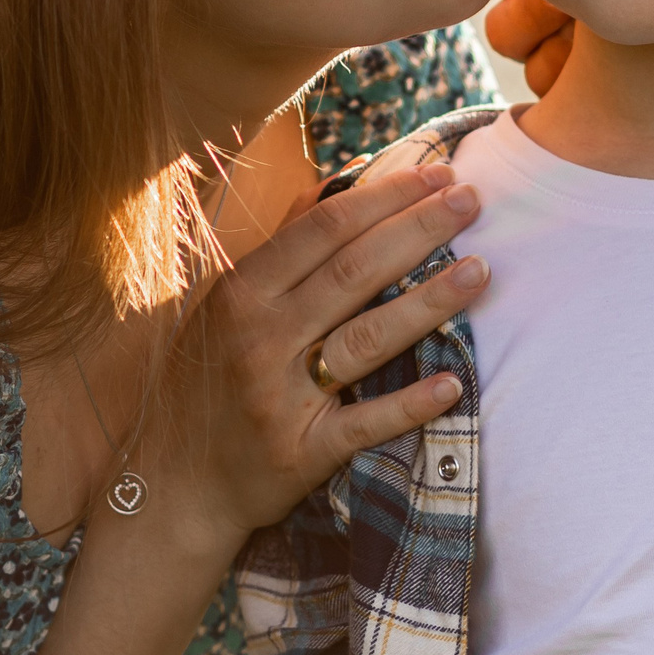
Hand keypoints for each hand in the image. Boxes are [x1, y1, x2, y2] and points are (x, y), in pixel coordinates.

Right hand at [142, 159, 487, 548]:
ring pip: (367, 339)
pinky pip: (365, 423)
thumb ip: (286, 244)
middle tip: (471, 200)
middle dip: (419, 230)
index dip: (385, 196)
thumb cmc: (210, 378)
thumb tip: (344, 181)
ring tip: (481, 272)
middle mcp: (260, 337)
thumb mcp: (227, 303)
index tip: (436, 172)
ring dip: (428, 302)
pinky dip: (410, 404)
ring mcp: (280, 396)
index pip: (325, 229)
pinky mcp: (301, 452)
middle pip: (353, 272)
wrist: (172, 481)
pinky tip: (453, 383)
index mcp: (243, 292)